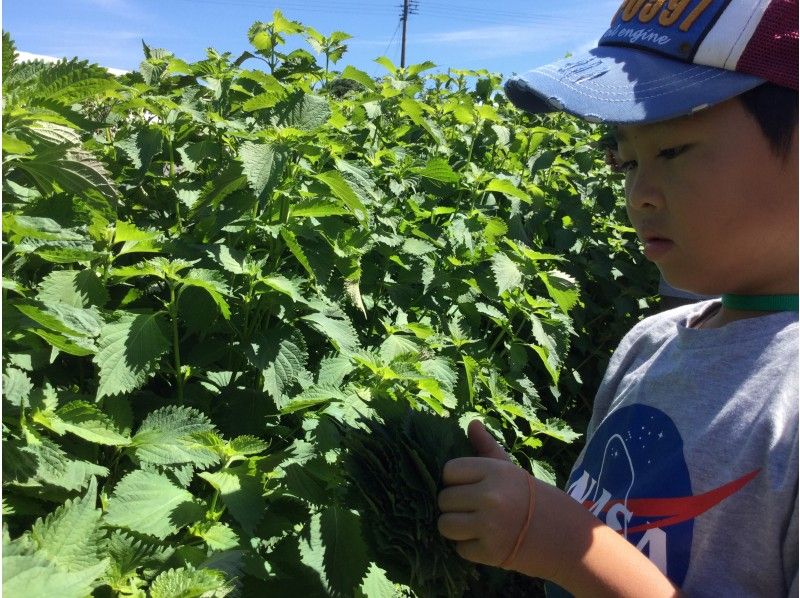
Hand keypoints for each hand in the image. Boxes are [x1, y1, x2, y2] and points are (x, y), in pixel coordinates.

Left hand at [437, 420, 532, 569]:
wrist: (566, 536)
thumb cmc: (533, 498)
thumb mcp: (510, 470)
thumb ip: (486, 447)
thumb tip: (472, 423)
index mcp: (494, 471)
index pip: (449, 471)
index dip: (455, 481)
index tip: (469, 487)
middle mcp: (490, 496)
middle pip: (444, 499)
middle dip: (455, 506)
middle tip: (474, 510)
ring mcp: (489, 525)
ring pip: (445, 525)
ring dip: (456, 529)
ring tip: (475, 526)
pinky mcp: (490, 552)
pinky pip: (459, 549)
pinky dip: (470, 548)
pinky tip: (487, 542)